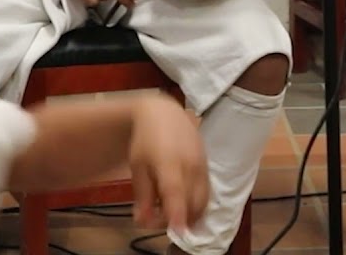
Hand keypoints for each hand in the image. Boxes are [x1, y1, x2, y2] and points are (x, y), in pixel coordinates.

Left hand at [127, 95, 208, 231]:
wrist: (164, 114)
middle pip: (192, 203)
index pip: (175, 193)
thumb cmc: (146, 140)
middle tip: (159, 219)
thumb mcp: (138, 166)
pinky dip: (197, 205)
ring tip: (171, 212)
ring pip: (203, 201)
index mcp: (169, 163)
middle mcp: (190, 166)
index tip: (177, 232)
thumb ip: (143, 195)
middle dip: (178, 220)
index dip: (178, 214)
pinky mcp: (208, 167)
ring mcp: (202, 166)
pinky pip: (207, 193)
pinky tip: (183, 204)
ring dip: (190, 215)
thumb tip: (143, 221)